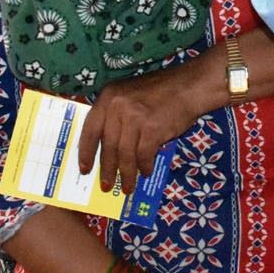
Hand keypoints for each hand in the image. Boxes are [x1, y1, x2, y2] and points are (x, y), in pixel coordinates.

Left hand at [78, 57, 210, 191]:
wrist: (189, 86)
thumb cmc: (160, 91)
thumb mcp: (129, 94)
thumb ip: (114, 115)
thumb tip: (107, 149)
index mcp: (108, 96)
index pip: (90, 129)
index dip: (86, 152)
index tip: (84, 169)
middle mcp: (117, 106)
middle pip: (108, 145)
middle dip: (107, 169)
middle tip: (106, 186)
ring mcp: (135, 118)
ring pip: (125, 154)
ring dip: (127, 173)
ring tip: (128, 186)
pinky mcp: (152, 129)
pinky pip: (144, 155)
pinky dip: (144, 166)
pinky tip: (146, 171)